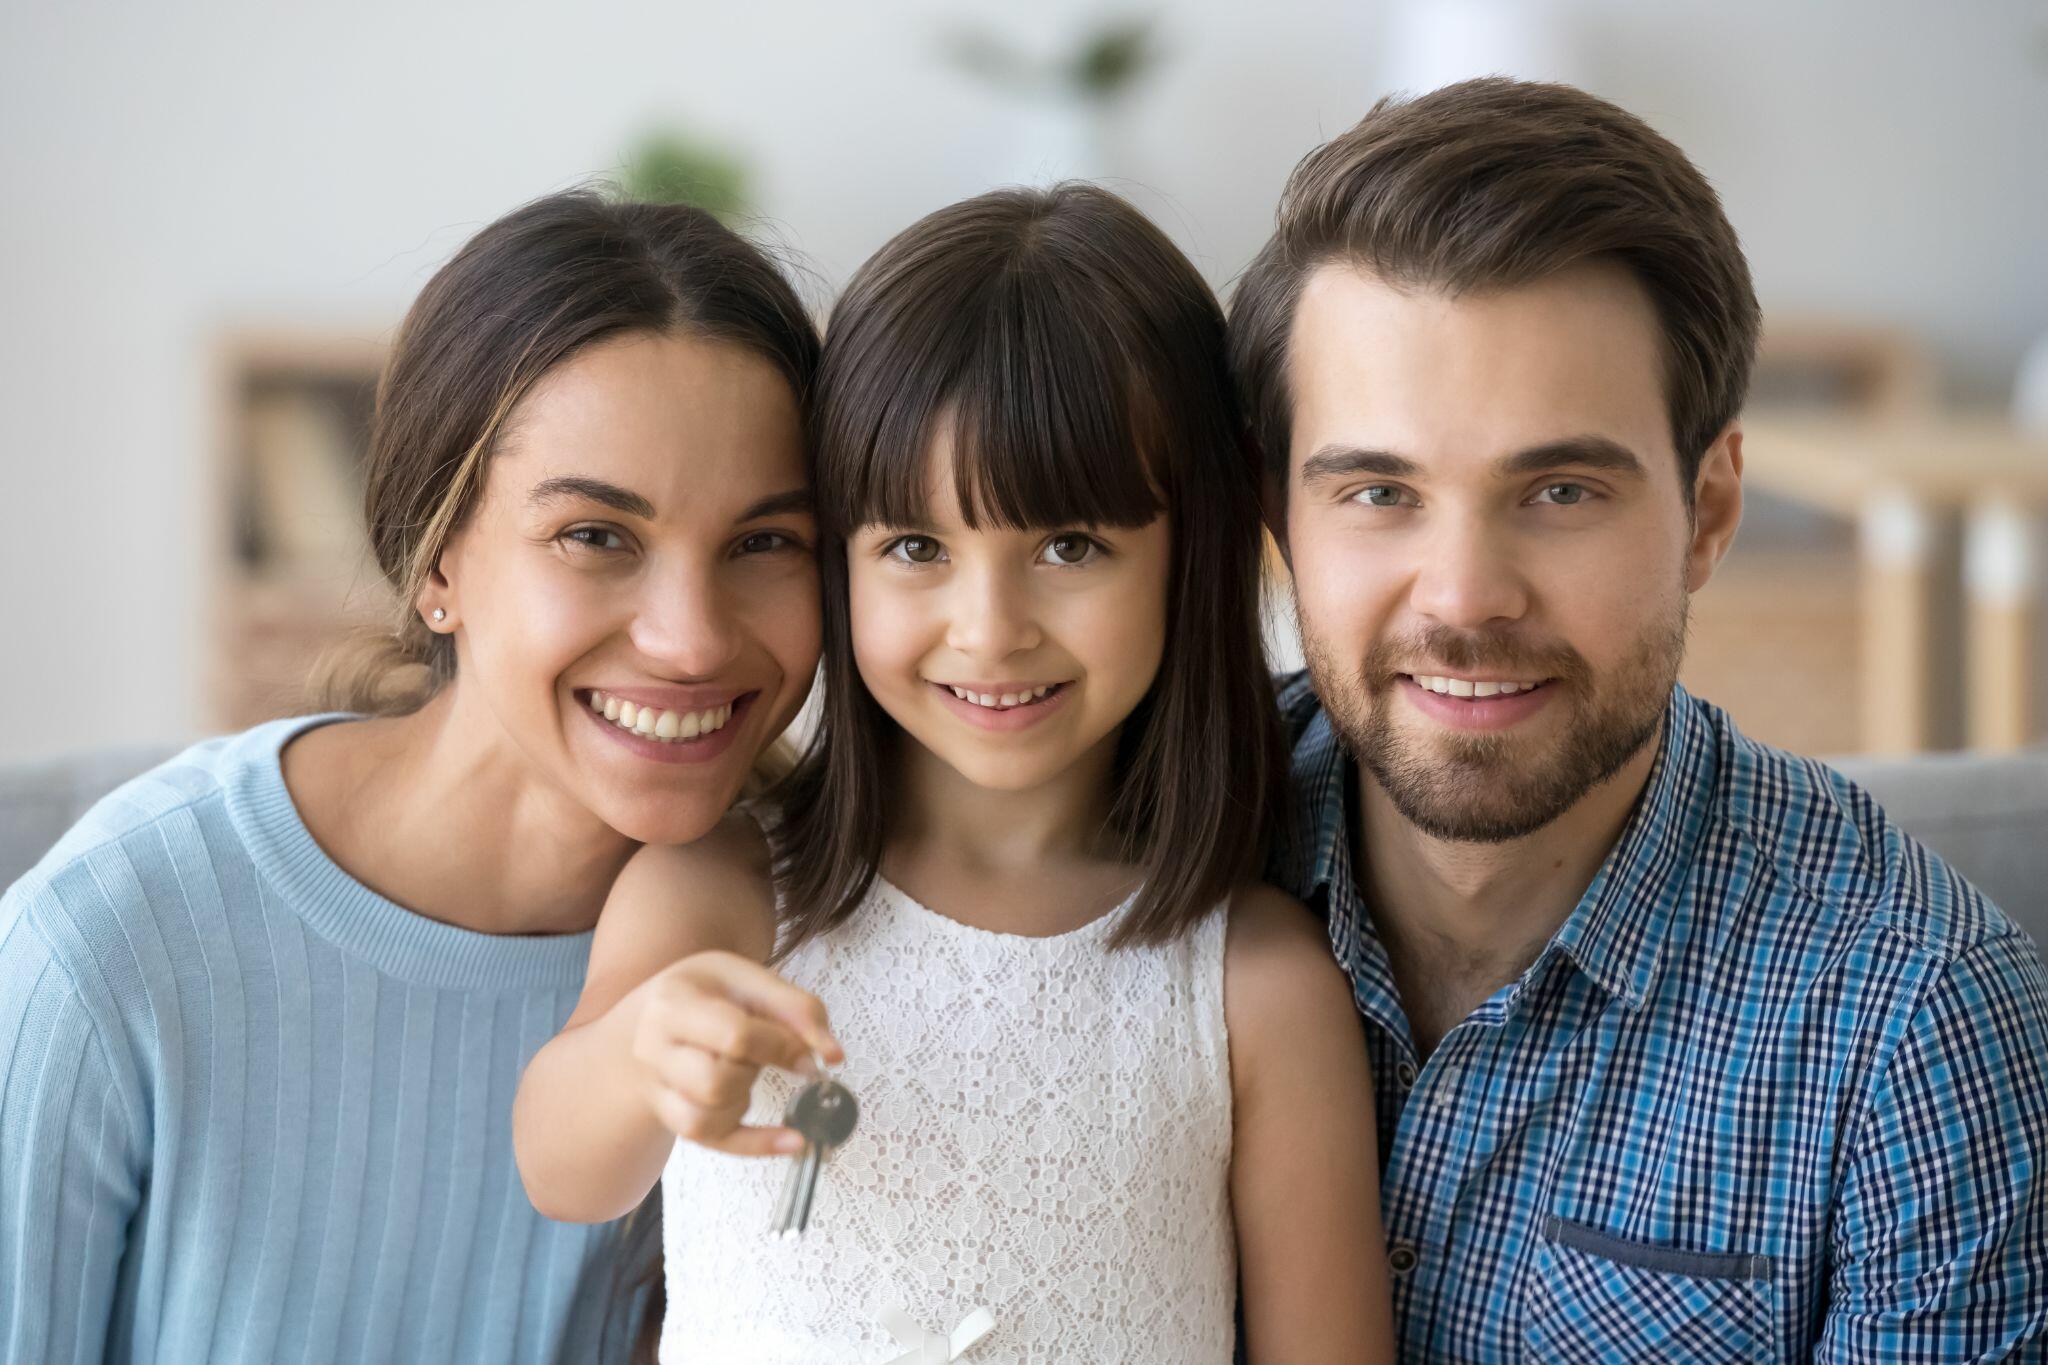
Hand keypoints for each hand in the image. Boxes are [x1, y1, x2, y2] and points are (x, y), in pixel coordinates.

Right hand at [629, 950, 843, 1156]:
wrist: (654, 1017)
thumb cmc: (709, 992)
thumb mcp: (747, 978)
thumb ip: (795, 1008)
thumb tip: (834, 1055)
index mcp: (673, 1003)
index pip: (733, 1035)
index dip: (781, 1047)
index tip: (809, 1053)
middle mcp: (652, 1049)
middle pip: (714, 1083)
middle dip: (753, 1072)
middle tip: (759, 1054)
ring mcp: (656, 1089)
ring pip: (703, 1120)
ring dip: (742, 1102)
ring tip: (745, 1073)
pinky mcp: (671, 1118)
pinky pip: (712, 1143)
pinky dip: (758, 1145)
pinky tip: (794, 1139)